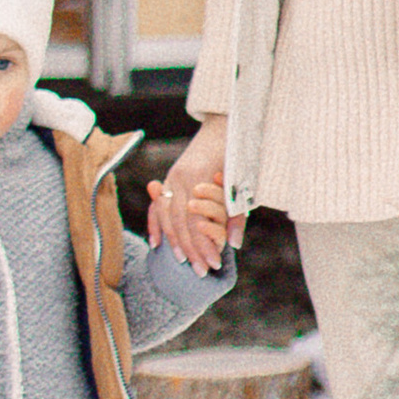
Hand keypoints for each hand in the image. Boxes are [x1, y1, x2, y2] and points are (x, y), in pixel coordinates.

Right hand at [151, 116, 236, 271]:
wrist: (225, 125)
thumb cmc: (238, 153)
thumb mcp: (242, 182)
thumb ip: (235, 213)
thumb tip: (233, 243)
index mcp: (198, 177)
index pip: (196, 221)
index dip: (204, 244)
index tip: (214, 264)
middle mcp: (180, 177)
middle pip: (180, 221)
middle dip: (190, 249)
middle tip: (200, 272)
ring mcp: (172, 177)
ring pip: (166, 215)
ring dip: (174, 241)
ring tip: (183, 262)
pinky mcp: (170, 178)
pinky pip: (158, 205)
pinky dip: (157, 224)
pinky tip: (157, 243)